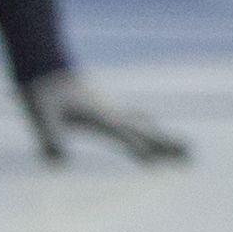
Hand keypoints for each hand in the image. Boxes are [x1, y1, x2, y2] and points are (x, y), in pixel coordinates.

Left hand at [20, 69, 188, 164]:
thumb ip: (51, 138)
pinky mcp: (103, 104)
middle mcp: (110, 112)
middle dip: (166, 146)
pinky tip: (150, 120)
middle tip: (191, 159)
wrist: (43, 64)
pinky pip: (132, 115)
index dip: (142, 151)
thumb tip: (58, 165)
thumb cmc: (41, 92)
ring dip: (162, 136)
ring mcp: (109, 107)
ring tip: (184, 148)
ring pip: (143, 124)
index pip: (126, 137)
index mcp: (100, 117)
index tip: (160, 167)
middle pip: (145, 131)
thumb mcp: (42, 115)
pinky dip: (146, 122)